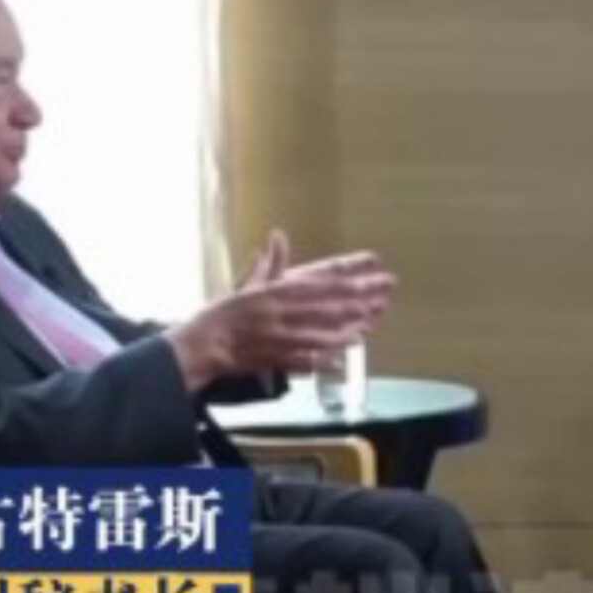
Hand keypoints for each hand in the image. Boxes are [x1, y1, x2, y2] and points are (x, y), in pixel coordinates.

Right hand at [166, 228, 394, 390]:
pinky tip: (348, 351)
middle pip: (329, 302)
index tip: (373, 262)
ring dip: (352, 323)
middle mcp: (283, 310)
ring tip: (376, 317)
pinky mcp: (281, 357)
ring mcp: (283, 335)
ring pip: (325, 329)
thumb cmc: (225, 314)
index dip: (349, 269)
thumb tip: (277, 235)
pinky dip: (330, 354)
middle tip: (387, 288)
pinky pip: (310, 356)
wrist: (205, 343)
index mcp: (277, 290)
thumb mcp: (247, 285)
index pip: (320, 276)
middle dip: (361, 294)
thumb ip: (268, 264)